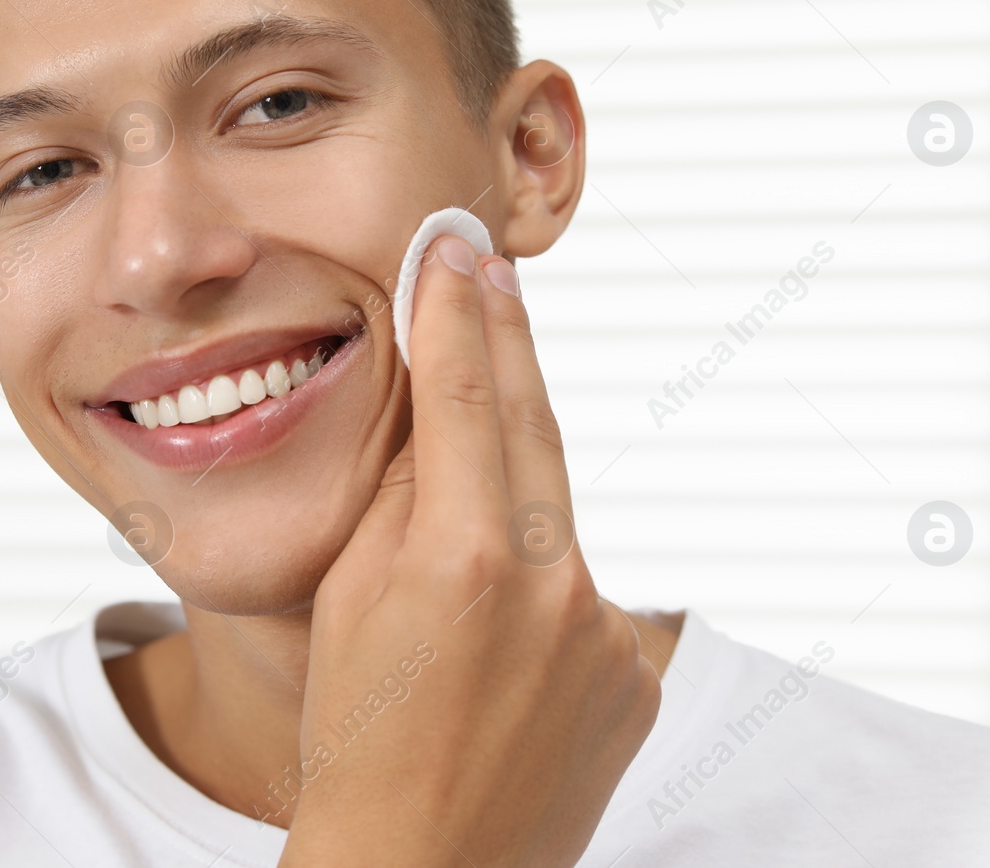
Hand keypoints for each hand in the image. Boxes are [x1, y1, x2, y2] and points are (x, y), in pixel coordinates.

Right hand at [279, 236, 660, 867]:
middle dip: (507, 342)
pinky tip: (500, 633)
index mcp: (465, 561)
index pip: (466, 398)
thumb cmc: (357, 739)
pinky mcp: (638, 670)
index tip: (454, 249)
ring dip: (513, 491)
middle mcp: (556, 587)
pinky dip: (544, 583)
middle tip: (487, 267)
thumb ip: (405, 498)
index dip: (459, 314)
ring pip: (556, 518)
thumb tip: (440, 412)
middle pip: (534, 426)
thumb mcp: (351, 600)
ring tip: (455, 532)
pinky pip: (585, 590)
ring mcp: (611, 632)